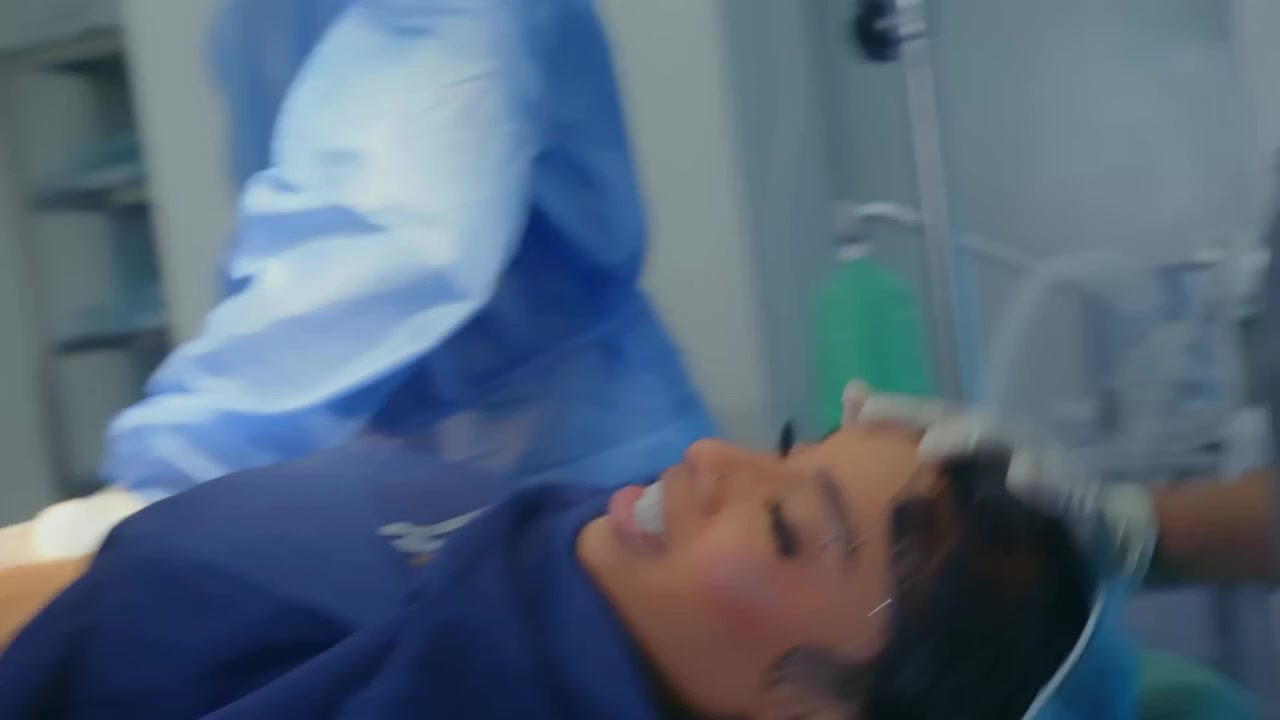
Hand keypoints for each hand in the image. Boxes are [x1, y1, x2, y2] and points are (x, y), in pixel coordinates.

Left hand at [841, 383, 1155, 582]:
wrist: (1102, 526)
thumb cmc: (1017, 499)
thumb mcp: (964, 478)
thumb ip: (907, 442)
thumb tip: (851, 400)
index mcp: (975, 437)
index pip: (928, 415)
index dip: (893, 409)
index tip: (854, 406)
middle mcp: (1005, 439)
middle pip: (961, 418)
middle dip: (920, 415)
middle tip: (881, 419)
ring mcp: (1041, 460)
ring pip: (1008, 439)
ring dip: (971, 438)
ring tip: (935, 445)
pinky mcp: (1075, 492)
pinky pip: (1060, 486)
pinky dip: (1041, 481)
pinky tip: (1021, 482)